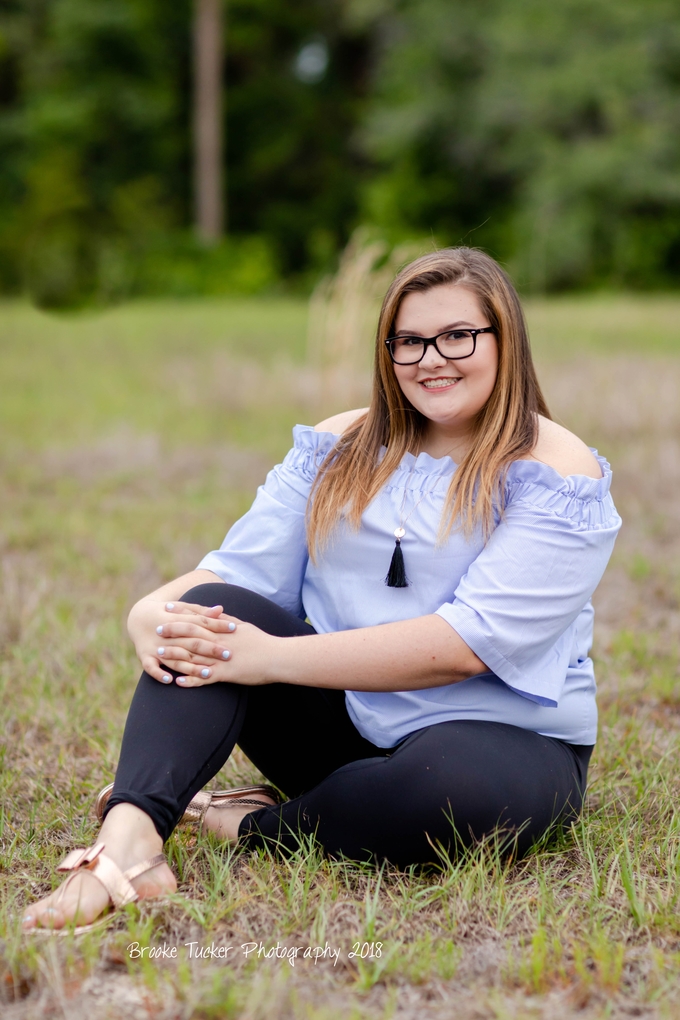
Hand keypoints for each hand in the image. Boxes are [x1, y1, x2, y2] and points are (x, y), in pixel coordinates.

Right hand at [127, 599, 236, 684]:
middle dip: (210, 648)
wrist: (137, 616)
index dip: (217, 625)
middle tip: (229, 654)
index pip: (200, 622)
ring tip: (208, 673)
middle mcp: (166, 633)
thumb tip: (221, 609)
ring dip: (190, 666)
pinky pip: (150, 667)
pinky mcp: (145, 656)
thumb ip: (200, 611)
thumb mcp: (181, 608)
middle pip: (191, 641)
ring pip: (175, 657)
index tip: (234, 628)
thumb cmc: (166, 613)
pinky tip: (170, 680)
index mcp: (176, 618)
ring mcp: (155, 646)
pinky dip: (158, 673)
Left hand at [154, 612, 281, 687]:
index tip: (167, 608)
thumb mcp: (243, 626)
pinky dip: (190, 680)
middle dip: (172, 631)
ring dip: (175, 655)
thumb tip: (216, 611)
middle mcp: (219, 641)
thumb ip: (226, 620)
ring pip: (193, 655)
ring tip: (160, 654)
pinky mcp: (226, 674)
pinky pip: (204, 678)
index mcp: (223, 628)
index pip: (198, 616)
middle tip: (156, 629)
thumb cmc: (261, 642)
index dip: (181, 612)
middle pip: (191, 634)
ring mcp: (221, 658)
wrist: (277, 657)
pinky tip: (178, 682)